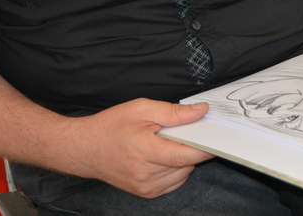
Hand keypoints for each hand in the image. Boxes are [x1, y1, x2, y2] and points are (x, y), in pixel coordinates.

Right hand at [74, 98, 213, 197]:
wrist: (85, 148)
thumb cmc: (111, 126)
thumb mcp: (142, 109)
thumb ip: (174, 112)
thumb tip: (202, 111)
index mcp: (144, 151)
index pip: (185, 154)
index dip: (204, 146)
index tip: (216, 137)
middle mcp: (146, 175)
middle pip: (186, 163)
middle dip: (190, 146)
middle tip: (178, 132)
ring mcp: (146, 187)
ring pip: (183, 173)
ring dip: (182, 158)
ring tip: (163, 143)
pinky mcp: (146, 193)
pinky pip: (174, 181)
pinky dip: (175, 168)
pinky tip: (161, 156)